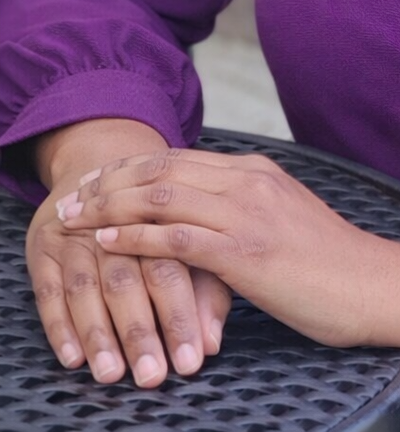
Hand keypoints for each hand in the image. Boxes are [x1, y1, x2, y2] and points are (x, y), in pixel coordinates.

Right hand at [28, 185, 230, 387]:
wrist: (104, 170)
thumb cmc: (160, 222)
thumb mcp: (191, 246)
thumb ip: (206, 293)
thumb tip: (211, 343)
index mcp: (157, 217)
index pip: (170, 269)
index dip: (180, 317)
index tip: (190, 361)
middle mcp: (115, 223)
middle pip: (127, 277)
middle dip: (139, 330)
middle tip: (151, 374)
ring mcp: (75, 234)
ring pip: (85, 284)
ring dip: (98, 332)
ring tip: (111, 372)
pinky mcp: (43, 246)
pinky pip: (47, 290)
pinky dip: (59, 326)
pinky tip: (73, 357)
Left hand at [55, 148, 399, 350]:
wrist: (375, 283)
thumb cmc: (333, 264)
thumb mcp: (285, 221)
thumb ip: (246, 211)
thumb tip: (208, 220)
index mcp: (257, 171)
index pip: (179, 158)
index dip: (131, 168)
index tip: (96, 181)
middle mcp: (249, 181)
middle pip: (163, 169)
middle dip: (110, 182)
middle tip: (72, 197)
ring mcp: (248, 213)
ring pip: (163, 196)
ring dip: (111, 206)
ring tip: (76, 218)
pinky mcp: (247, 250)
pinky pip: (179, 238)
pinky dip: (138, 237)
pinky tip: (110, 242)